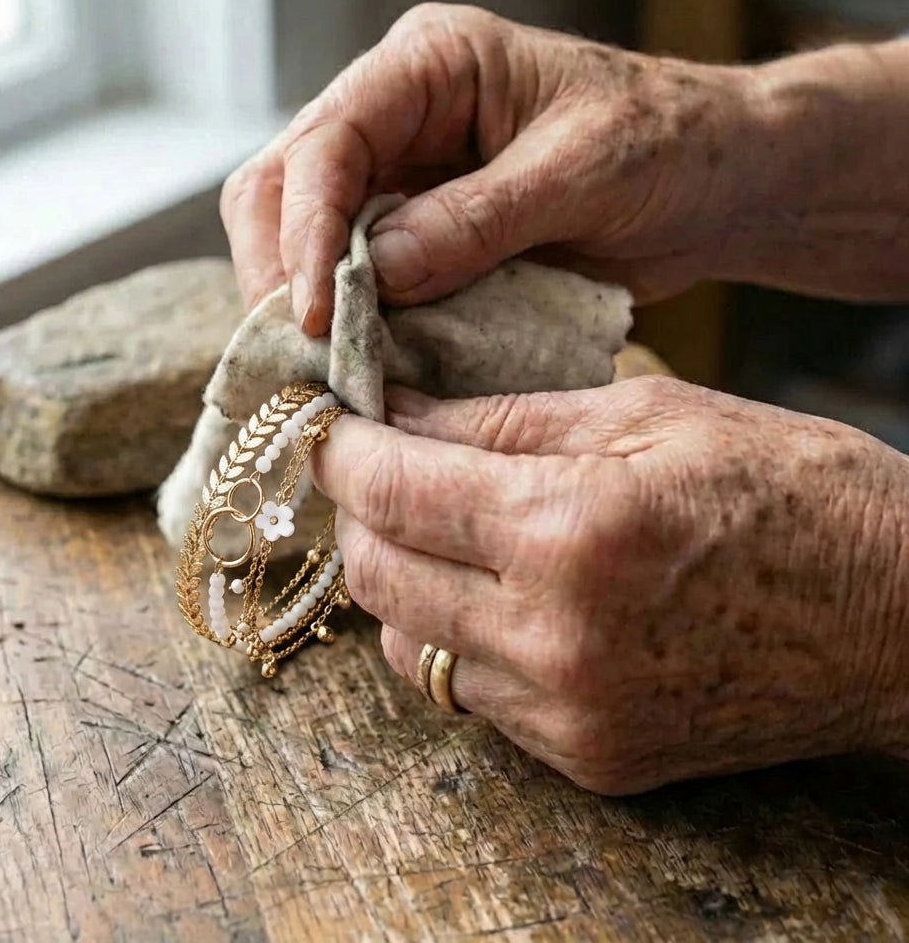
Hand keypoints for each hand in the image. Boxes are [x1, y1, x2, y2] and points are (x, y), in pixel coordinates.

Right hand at [221, 3, 762, 331]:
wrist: (713, 184)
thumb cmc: (668, 144)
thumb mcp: (581, 171)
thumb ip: (477, 219)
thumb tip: (375, 273)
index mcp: (430, 66)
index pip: (328, 140)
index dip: (306, 229)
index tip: (312, 311)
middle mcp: (399, 117)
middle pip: (285, 187)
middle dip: (282, 271)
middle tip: (302, 350)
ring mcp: (404, 179)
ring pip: (306, 238)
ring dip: (307, 304)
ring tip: (326, 366)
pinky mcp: (421, 237)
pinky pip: (359, 280)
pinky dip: (353, 324)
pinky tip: (363, 362)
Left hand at [309, 378, 908, 793]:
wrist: (900, 619)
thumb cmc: (793, 490)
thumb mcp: (649, 414)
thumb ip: (505, 419)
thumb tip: (399, 414)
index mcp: (572, 530)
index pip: (393, 490)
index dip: (339, 450)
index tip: (323, 425)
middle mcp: (556, 638)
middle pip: (377, 577)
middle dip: (359, 513)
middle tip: (378, 467)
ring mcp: (570, 714)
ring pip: (409, 647)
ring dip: (401, 580)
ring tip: (439, 528)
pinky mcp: (590, 759)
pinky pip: (471, 695)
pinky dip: (457, 636)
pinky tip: (495, 592)